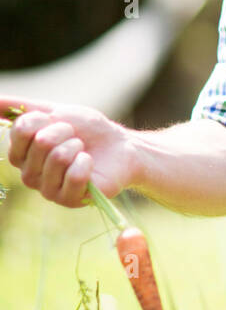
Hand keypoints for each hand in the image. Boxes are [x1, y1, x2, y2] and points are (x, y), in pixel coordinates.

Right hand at [0, 97, 136, 207]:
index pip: (21, 130)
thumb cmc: (86, 130)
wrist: (120, 146)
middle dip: (65, 131)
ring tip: (83, 150)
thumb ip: (23, 108)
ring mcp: (48, 190)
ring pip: (59, 158)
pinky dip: (87, 163)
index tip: (57, 120)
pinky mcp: (69, 200)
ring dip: (77, 146)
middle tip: (75, 137)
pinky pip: (75, 176)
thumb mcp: (55, 111)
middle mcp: (30, 175)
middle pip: (41, 143)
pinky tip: (90, 164)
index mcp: (22, 154)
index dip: (44, 119)